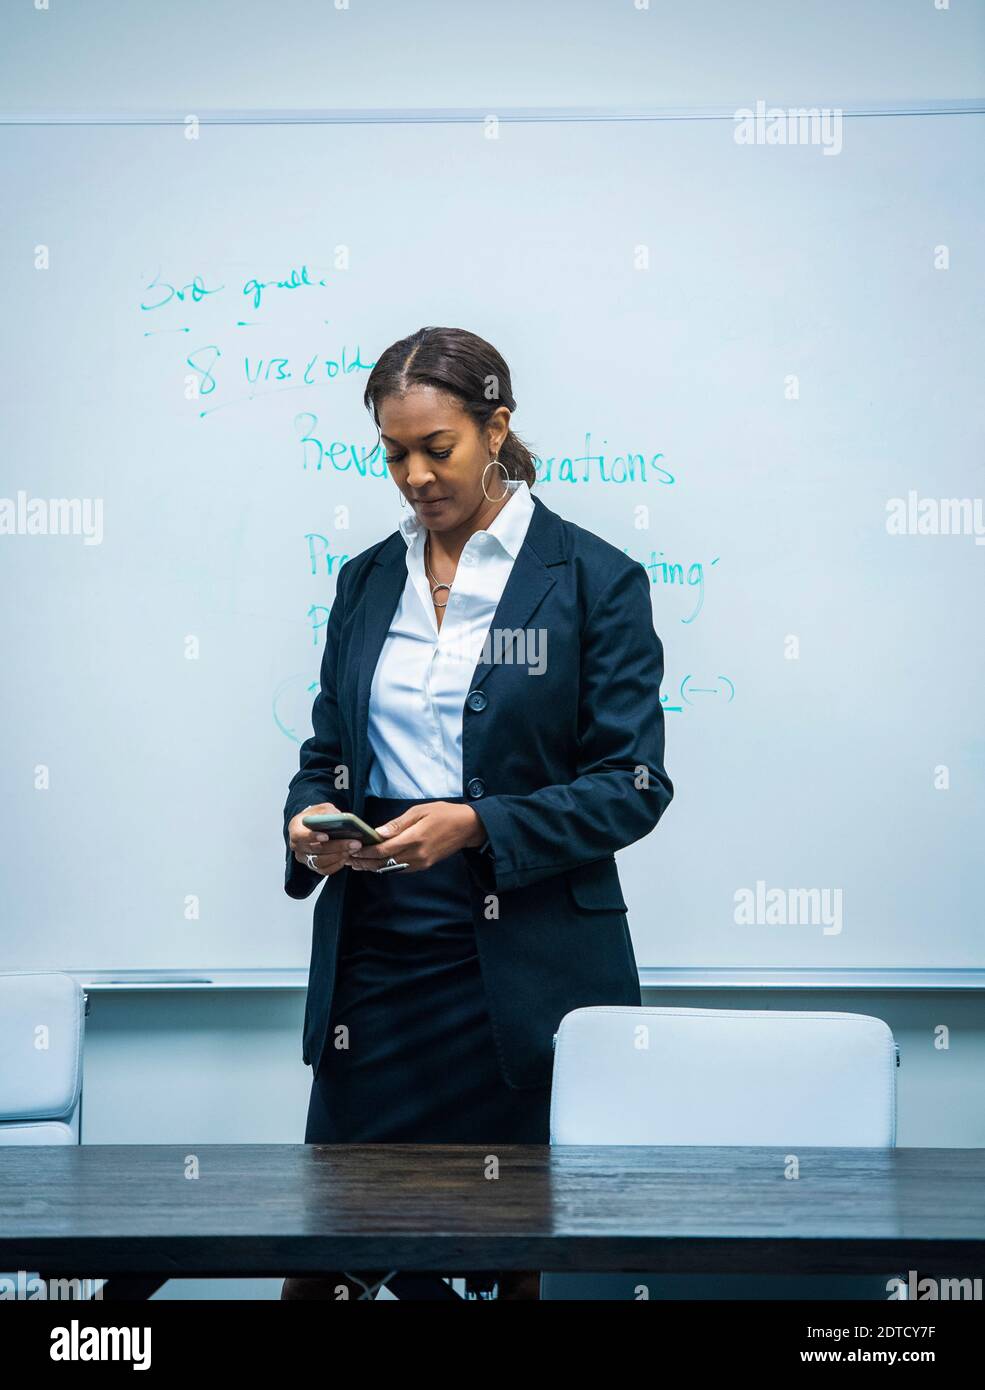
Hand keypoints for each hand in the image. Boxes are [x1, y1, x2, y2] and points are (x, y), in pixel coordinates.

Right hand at [288, 802, 361, 877]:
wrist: (313, 826)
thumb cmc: (318, 816)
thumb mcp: (322, 808)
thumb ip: (329, 813)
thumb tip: (342, 820)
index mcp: (295, 828)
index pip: (299, 835)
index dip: (311, 837)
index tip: (326, 836)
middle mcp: (296, 845)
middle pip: (314, 849)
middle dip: (336, 847)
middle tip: (355, 843)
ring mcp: (303, 857)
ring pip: (319, 862)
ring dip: (338, 856)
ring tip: (353, 849)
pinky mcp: (311, 866)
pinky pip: (323, 870)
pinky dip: (336, 865)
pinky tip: (347, 857)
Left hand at [348, 802, 484, 873]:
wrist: (467, 827)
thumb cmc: (444, 814)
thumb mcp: (419, 811)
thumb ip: (398, 824)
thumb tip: (378, 832)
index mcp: (414, 838)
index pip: (384, 850)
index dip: (366, 852)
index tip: (353, 850)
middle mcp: (416, 854)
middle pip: (384, 862)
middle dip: (365, 862)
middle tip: (349, 860)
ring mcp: (421, 862)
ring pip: (391, 868)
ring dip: (374, 867)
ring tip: (358, 864)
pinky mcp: (425, 865)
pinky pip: (401, 869)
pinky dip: (386, 867)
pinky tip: (377, 864)